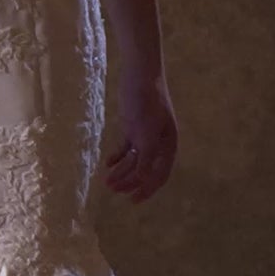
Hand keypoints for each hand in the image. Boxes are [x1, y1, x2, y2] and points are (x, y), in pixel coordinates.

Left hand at [104, 69, 177, 204]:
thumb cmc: (146, 102)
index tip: (132, 201)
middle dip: (129, 181)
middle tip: (111, 189)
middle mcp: (159, 143)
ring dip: (122, 171)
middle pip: (145, 170)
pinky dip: (118, 157)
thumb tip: (144, 180)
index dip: (147, 189)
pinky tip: (108, 163)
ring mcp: (146, 135)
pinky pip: (127, 148)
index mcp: (168, 145)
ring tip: (106, 180)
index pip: (159, 174)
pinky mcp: (133, 126)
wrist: (140, 74)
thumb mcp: (146, 132)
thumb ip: (146, 157)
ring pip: (134, 160)